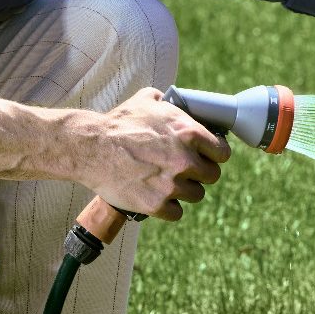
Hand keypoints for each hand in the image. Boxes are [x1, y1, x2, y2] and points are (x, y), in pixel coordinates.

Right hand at [82, 89, 229, 220]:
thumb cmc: (118, 122)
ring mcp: (171, 185)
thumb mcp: (147, 100)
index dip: (214, 154)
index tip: (207, 156)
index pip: (223, 153)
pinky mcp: (156, 205)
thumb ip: (169, 103)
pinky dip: (168, 207)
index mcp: (189, 133)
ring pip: (196, 195)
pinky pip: (177, 212)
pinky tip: (158, 196)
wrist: (91, 148)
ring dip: (185, 190)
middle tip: (184, 170)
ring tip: (167, 182)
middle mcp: (185, 161)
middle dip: (200, 173)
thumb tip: (176, 102)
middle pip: (212, 176)